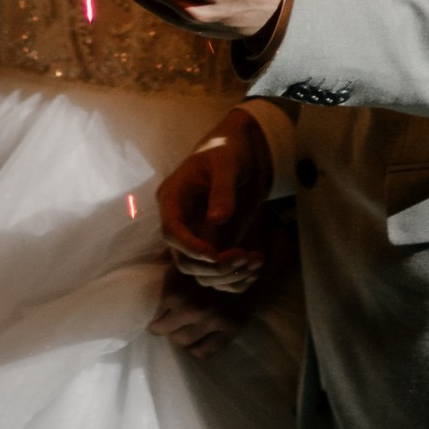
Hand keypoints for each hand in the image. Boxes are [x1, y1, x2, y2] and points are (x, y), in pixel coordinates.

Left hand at [148, 265, 255, 360]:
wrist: (247, 257)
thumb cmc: (207, 257)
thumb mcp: (181, 260)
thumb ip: (161, 273)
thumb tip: (137, 288)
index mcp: (176, 289)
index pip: (153, 314)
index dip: (152, 316)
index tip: (154, 316)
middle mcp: (192, 307)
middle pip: (165, 331)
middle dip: (163, 328)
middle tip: (165, 324)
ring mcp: (212, 320)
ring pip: (183, 341)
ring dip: (178, 337)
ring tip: (180, 330)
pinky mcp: (230, 328)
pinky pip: (204, 351)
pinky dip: (196, 348)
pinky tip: (196, 339)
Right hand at [157, 111, 272, 288]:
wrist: (239, 154)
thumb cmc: (228, 151)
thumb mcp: (227, 163)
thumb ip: (223, 189)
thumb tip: (217, 219)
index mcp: (173, 198)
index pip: (171, 230)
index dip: (189, 247)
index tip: (214, 255)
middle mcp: (181, 222)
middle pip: (184, 260)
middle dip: (213, 266)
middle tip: (244, 257)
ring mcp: (196, 236)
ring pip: (201, 273)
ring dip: (227, 275)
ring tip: (255, 260)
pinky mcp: (213, 244)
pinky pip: (217, 273)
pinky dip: (236, 277)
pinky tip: (257, 263)